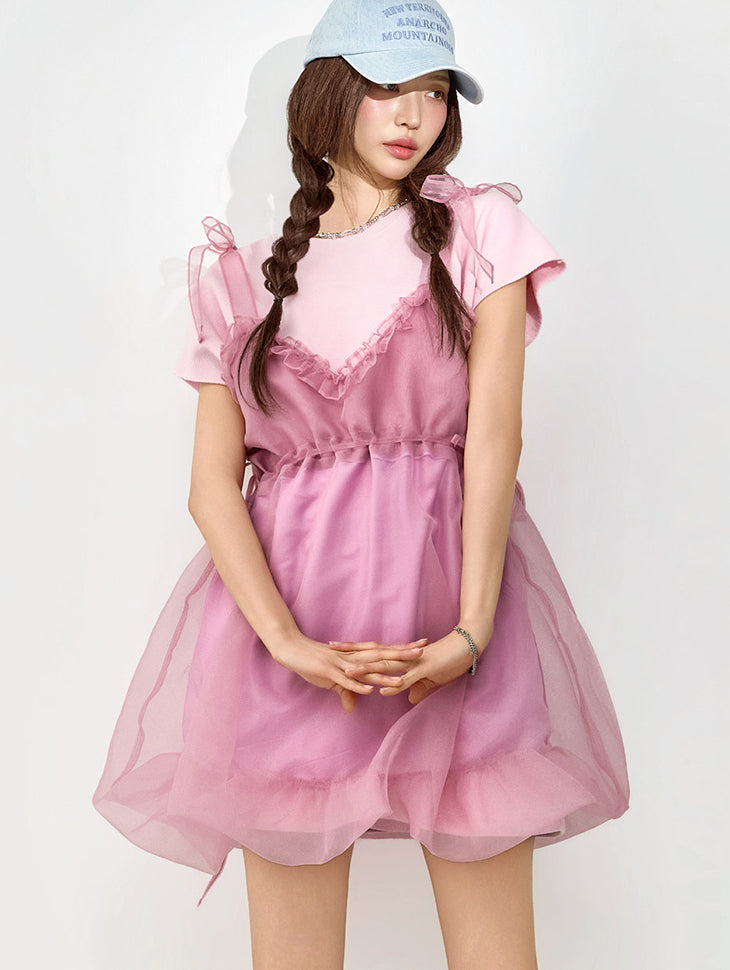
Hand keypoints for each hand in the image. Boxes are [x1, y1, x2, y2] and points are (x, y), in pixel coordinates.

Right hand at [269, 632, 425, 712]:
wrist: (291, 647)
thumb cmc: (312, 661)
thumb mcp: (331, 678)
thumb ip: (345, 691)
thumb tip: (352, 707)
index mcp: (356, 656)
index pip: (383, 652)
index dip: (402, 649)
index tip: (421, 646)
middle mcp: (352, 657)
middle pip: (381, 656)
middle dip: (401, 656)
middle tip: (422, 653)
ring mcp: (340, 663)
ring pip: (366, 670)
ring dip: (383, 676)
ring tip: (402, 680)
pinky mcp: (328, 671)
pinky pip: (345, 681)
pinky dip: (357, 686)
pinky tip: (369, 691)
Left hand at [348, 627, 491, 704]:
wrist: (468, 645)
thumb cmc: (450, 659)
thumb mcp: (431, 677)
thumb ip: (418, 686)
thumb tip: (409, 698)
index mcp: (402, 656)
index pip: (373, 651)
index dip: (354, 649)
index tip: (335, 647)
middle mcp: (403, 656)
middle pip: (372, 653)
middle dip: (351, 653)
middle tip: (330, 649)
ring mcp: (414, 662)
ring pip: (385, 666)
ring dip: (367, 670)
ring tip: (347, 673)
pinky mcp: (426, 669)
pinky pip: (407, 678)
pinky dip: (394, 685)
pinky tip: (381, 691)